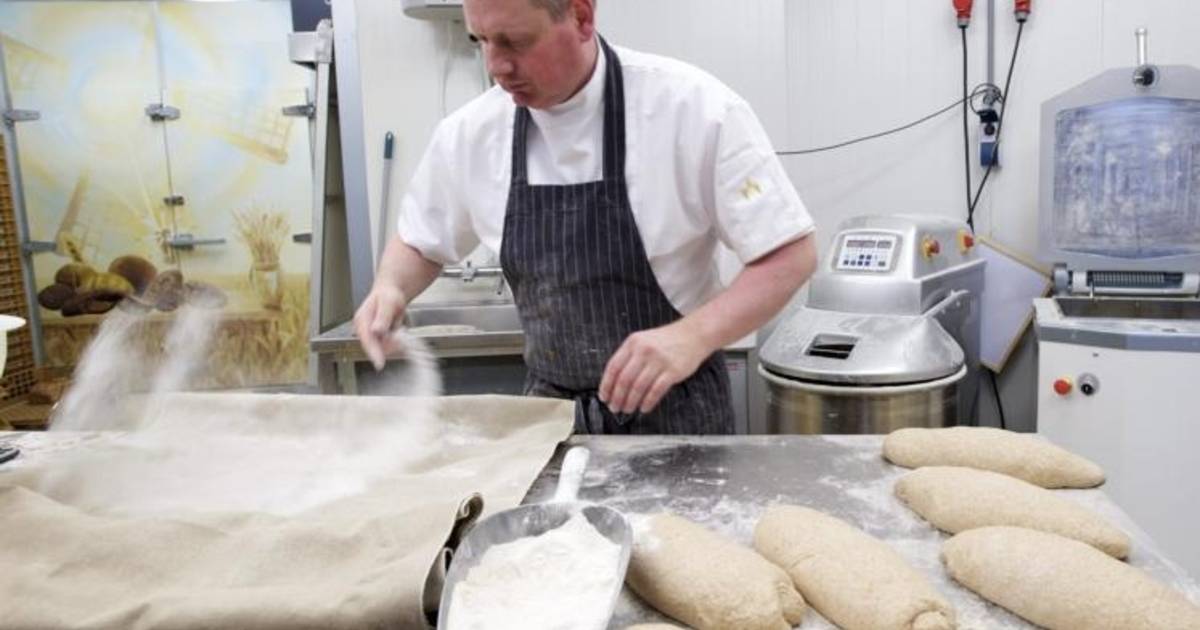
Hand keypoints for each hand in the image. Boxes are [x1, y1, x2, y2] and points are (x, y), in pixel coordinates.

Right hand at [353, 284, 407, 370]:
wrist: (390, 294)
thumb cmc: (388, 295)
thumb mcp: (388, 302)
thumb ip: (383, 316)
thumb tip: (375, 330)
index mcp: (362, 320)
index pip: (366, 340)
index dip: (373, 352)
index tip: (379, 364)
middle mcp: (363, 329)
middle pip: (374, 347)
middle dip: (389, 345)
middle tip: (399, 333)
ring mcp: (370, 335)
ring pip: (382, 348)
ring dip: (393, 343)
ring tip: (397, 326)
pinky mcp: (377, 338)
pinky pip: (387, 346)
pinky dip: (395, 342)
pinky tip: (397, 330)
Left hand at [598, 322, 712, 413]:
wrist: (693, 334)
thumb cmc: (667, 340)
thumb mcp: (643, 341)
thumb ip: (629, 357)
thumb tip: (614, 382)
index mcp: (632, 343)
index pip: (613, 367)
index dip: (606, 385)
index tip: (604, 397)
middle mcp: (644, 351)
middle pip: (624, 380)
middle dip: (617, 397)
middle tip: (614, 408)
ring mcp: (659, 361)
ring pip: (638, 387)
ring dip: (631, 402)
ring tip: (628, 409)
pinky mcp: (672, 371)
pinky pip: (656, 391)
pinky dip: (648, 402)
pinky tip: (644, 408)